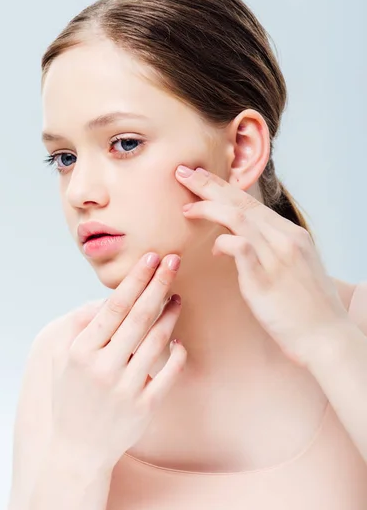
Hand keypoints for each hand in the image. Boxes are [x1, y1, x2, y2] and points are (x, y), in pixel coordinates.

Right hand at [51, 252, 186, 470]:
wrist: (75, 451)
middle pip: (138, 317)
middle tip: (174, 260)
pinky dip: (177, 354)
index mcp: (82, 351)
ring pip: (156, 341)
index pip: (114, 306)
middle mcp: (103, 367)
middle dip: (158, 284)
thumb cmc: (71, 398)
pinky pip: (168, 374)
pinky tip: (178, 339)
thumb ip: (81, 328)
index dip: (136, 279)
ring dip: (170, 315)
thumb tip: (103, 301)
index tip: (151, 257)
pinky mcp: (144, 407)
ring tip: (177, 295)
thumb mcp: (64, 361)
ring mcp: (125, 388)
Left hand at [175, 164, 350, 365]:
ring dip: (208, 208)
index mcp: (292, 234)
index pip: (251, 202)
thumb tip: (236, 244)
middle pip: (241, 201)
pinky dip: (223, 243)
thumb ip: (269, 250)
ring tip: (186, 208)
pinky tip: (215, 249)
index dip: (222, 187)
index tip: (200, 177)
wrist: (327, 337)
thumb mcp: (295, 267)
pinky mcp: (265, 279)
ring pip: (238, 217)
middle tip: (183, 172)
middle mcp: (285, 239)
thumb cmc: (308, 308)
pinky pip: (240, 248)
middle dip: (208, 184)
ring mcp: (276, 257)